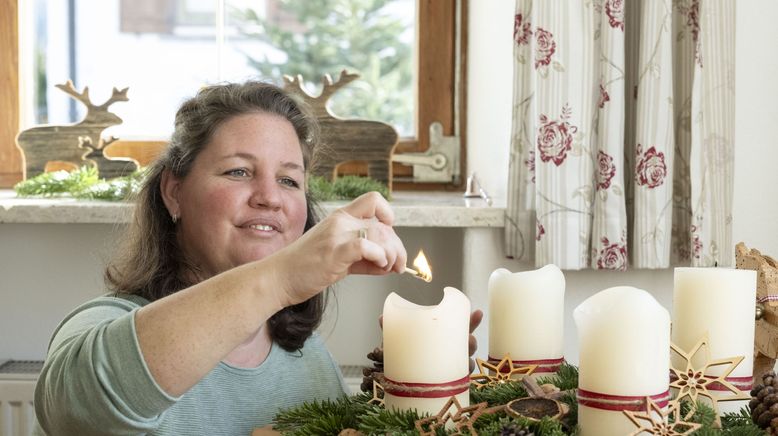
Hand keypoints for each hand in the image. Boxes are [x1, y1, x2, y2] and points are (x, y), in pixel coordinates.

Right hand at [274, 192, 406, 305]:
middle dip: (397, 246)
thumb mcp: (337, 257)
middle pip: (383, 224)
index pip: (374, 200)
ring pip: (380, 233)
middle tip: (398, 265)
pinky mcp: (334, 252)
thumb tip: (386, 263)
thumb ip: (361, 257)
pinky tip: (378, 267)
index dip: (388, 215)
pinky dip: (379, 257)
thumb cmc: (303, 269)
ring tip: (387, 268)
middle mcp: (340, 221)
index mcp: (340, 218)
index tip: (389, 236)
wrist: (277, 278)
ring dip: (391, 254)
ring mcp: (336, 235)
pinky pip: (366, 246)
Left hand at [378, 309, 482, 372]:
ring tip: (466, 357)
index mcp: (442, 338)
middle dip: (472, 340)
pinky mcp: (446, 383)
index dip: (472, 320)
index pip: (461, 328)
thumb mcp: (398, 338)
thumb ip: (392, 327)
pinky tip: (462, 375)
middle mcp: (450, 352)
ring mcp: (449, 367)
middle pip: (468, 344)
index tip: (477, 312)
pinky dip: (463, 377)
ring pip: (466, 362)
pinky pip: (459, 381)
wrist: (397, 378)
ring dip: (469, 358)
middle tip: (469, 338)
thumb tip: (382, 318)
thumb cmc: (404, 353)